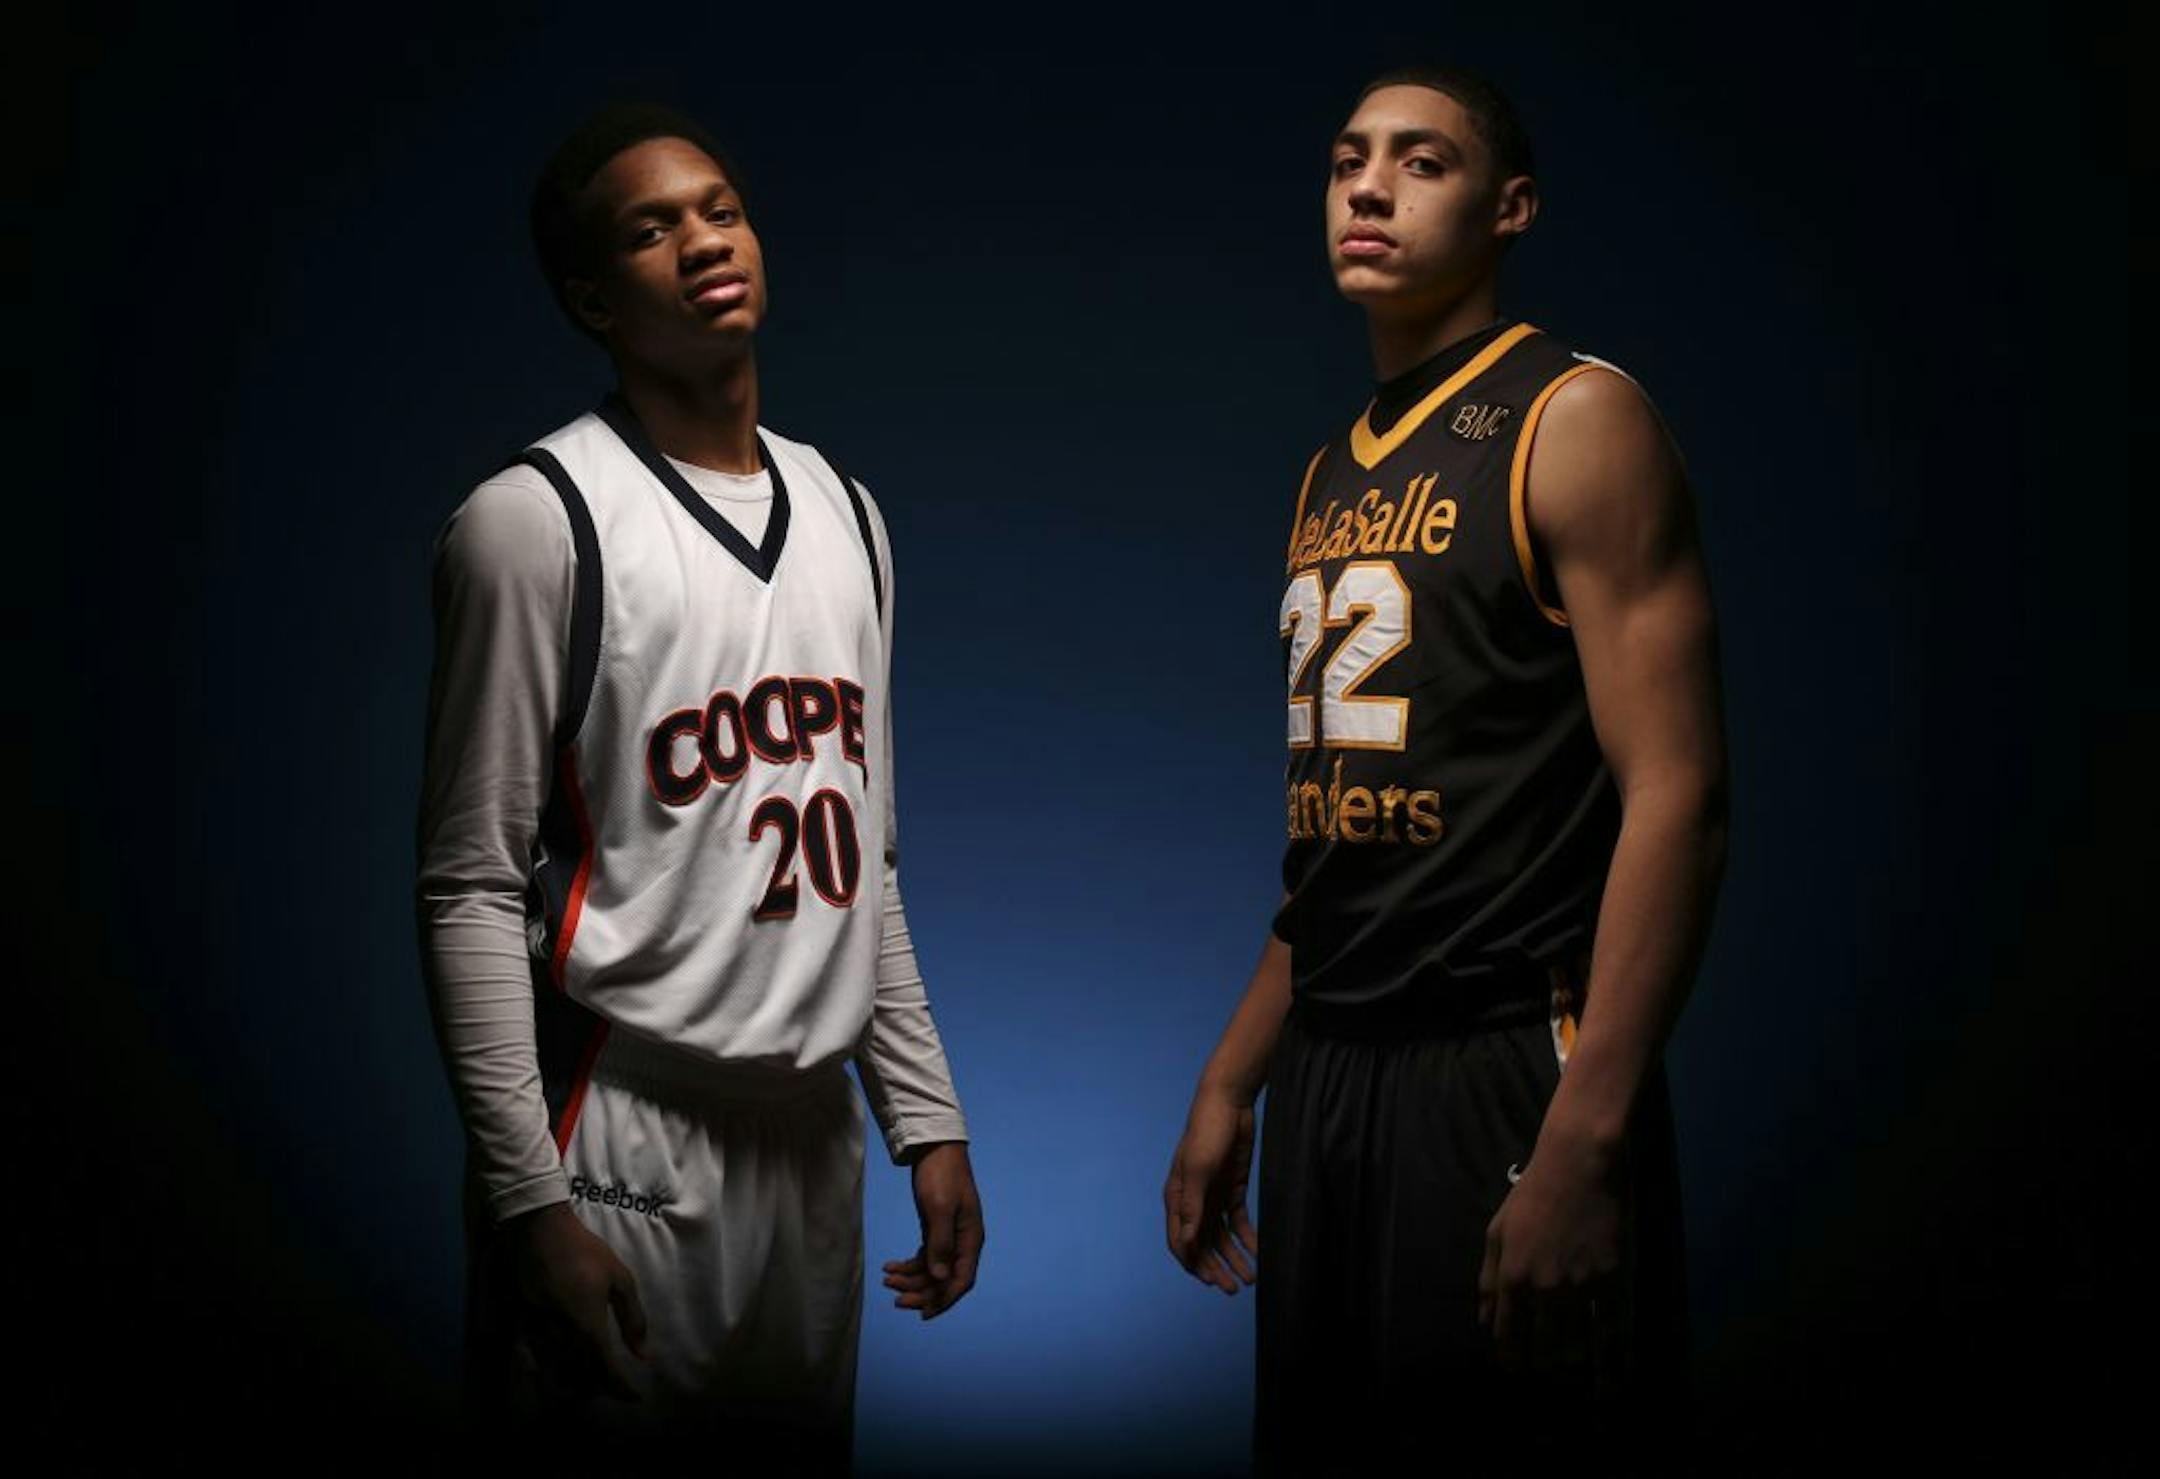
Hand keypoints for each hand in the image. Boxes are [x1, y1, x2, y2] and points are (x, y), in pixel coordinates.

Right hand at [502, 1201, 648, 1401]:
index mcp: (588, 1324)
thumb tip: (643, 1354)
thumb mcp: (620, 1279)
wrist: (540, 1232)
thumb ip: (632, 1319)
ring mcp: (539, 1332)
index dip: (620, 1388)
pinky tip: (566, 1371)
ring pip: (558, 1375)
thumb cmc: (586, 1252)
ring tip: (595, 1383)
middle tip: (617, 1388)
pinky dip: (555, 1374)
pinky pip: (540, 1362)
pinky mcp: (524, 1326)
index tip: (634, 1397)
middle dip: (600, 1389)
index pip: (606, 1369)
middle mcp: (562, 1336)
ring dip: (578, 1385)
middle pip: (581, 1378)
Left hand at [883, 1142, 982, 1318]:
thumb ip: (941, 1243)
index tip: (923, 1313)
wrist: (935, 1148)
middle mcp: (962, 1242)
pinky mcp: (935, 1230)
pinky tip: (889, 1267)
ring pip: (932, 1270)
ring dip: (911, 1279)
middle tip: (896, 1299)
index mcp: (971, 1239)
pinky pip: (924, 1257)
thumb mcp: (939, 1208)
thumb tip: (940, 1277)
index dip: (944, 1300)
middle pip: (944, 1279)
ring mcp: (949, 1236)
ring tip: (887, 1280)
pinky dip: (908, 1265)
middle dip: (922, 1292)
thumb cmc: (941, 1175)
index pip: (961, 1280)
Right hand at [1164, 1084, 1257, 1293]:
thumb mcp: (1199, 1168)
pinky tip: (1257, 1253)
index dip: (1193, 1263)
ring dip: (1233, 1258)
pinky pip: (1238, 1222)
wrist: (1229, 1101)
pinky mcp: (1233, 1189)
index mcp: (1177, 1197)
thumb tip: (1187, 1242)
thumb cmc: (1207, 1131)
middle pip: (1202, 1243)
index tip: (1210, 1281)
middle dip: (1216, 1267)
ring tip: (1250, 1278)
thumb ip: (1193, 1206)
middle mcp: (1193, 1201)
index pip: (1180, 1240)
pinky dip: (1247, 1239)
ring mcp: (1213, 1196)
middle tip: (1234, 1288)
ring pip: (1221, 1237)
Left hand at [1477, 1127, 1626, 1373]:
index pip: (1509, 1335)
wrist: (1577, 1167)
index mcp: (1513, 1277)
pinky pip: (1612, 1327)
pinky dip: (1610, 1349)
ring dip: (1575, 1363)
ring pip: (1579, 1343)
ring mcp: (1581, 1286)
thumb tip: (1485, 1321)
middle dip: (1543, 1366)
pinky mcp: (1613, 1279)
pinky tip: (1608, 1360)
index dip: (1511, 1358)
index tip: (1515, 1369)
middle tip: (1545, 1372)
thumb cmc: (1532, 1197)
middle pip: (1545, 1347)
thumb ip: (1488, 1280)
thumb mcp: (1497, 1233)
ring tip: (1574, 1372)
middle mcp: (1545, 1289)